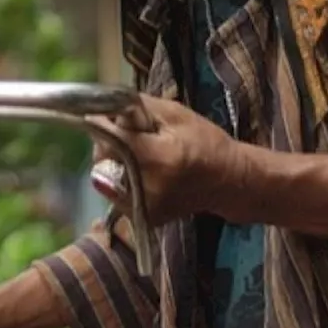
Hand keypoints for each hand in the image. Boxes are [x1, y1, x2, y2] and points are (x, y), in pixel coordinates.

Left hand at [89, 94, 246, 225]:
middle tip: (131, 136)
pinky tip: (142, 173)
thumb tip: (100, 111)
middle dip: (109, 142)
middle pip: (103, 158)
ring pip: (103, 176)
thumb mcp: (173, 113)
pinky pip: (115, 192)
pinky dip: (122, 178)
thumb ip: (134, 109)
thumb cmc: (203, 140)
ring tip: (139, 155)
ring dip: (113, 161)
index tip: (103, 114)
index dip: (103, 123)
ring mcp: (145, 207)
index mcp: (159, 157)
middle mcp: (149, 187)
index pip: (111, 138)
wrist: (227, 180)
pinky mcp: (144, 217)